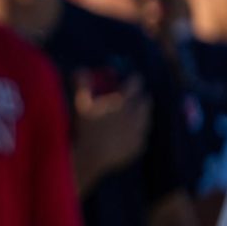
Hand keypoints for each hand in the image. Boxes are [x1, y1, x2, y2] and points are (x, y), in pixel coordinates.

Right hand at [71, 73, 151, 195]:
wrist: (90, 156)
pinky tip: (128, 133)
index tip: (129, 79)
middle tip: (132, 97)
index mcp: (123, 101)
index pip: (136, 82)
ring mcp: (139, 131)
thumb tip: (81, 69)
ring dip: (141, 113)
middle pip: (145, 99)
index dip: (132, 79)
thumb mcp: (79, 103)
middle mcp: (135, 115)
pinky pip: (142, 135)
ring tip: (132, 114)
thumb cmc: (84, 128)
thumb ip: (82, 84)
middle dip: (140, 96)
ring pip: (147, 117)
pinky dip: (137, 131)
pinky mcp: (138, 146)